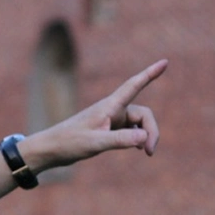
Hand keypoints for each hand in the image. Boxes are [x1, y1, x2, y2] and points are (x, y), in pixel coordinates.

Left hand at [27, 58, 166, 168]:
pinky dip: (136, 138)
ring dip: (145, 136)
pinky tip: (137, 148)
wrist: (49, 149)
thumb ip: (119, 140)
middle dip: (151, 131)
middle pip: (143, 114)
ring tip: (146, 153)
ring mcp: (110, 119)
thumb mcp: (95, 143)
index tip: (165, 62)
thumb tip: (144, 137)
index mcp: (109, 107)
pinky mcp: (106, 129)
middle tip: (149, 152)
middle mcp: (111, 110)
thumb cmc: (68, 143)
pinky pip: (129, 130)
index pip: (134, 85)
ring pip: (138, 123)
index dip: (150, 74)